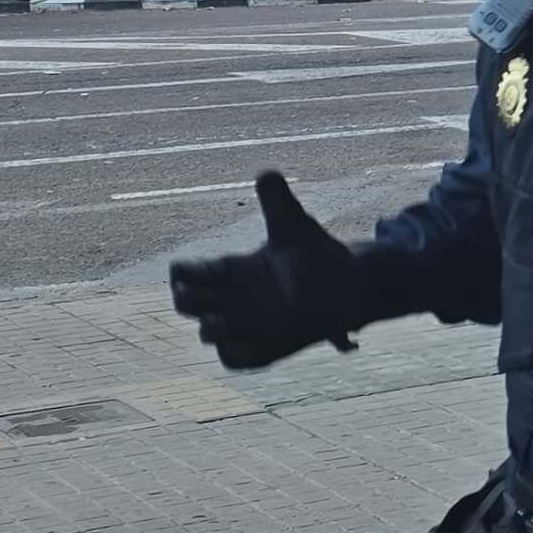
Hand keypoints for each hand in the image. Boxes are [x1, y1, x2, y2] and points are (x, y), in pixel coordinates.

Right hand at [168, 170, 382, 369]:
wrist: (347, 287)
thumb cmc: (315, 256)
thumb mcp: (294, 225)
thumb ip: (277, 200)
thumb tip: (267, 173)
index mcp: (229, 270)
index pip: (184, 273)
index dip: (184, 272)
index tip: (207, 268)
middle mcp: (231, 299)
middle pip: (184, 304)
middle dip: (187, 301)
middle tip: (210, 294)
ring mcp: (246, 326)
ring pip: (208, 335)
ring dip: (214, 328)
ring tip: (230, 318)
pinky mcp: (263, 348)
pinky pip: (234, 359)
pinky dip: (236, 353)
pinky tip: (253, 340)